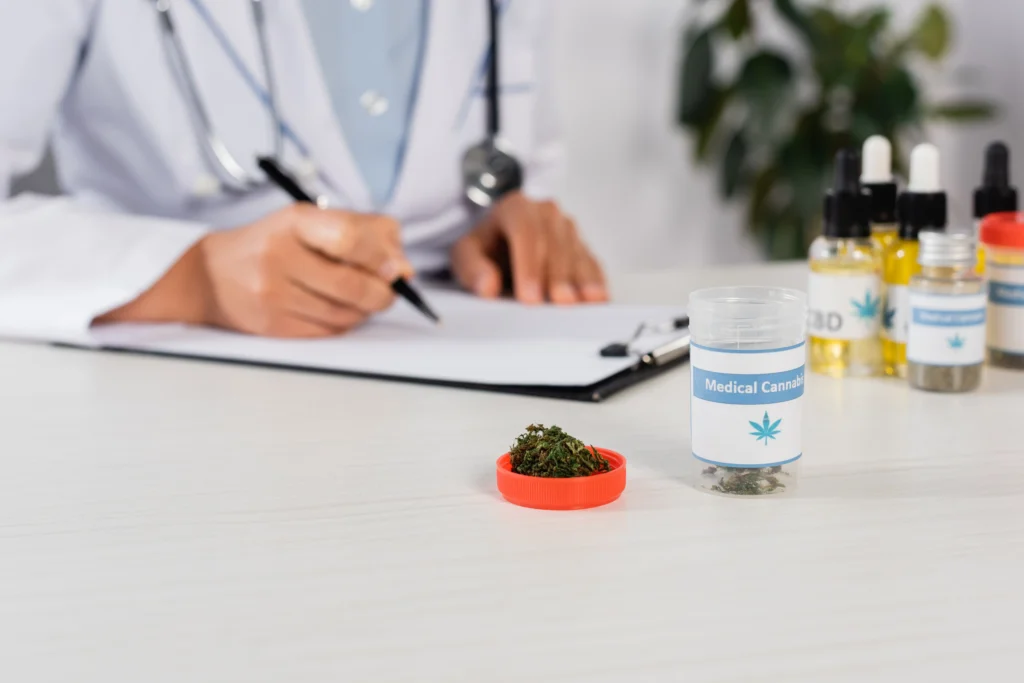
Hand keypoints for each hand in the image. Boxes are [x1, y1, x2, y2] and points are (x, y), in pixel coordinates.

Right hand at [199, 205, 411, 336]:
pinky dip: (343, 324)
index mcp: (295, 221)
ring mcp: (273, 293)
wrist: (211, 275)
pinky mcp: (273, 325)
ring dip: (364, 310)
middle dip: (382, 293)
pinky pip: (327, 332)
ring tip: (361, 299)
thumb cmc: (274, 243)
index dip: (382, 257)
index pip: (349, 238)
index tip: (397, 269)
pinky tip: (336, 310)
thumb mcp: (312, 221)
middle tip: (389, 292)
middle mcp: (280, 256)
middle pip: (351, 285)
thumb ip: (365, 233)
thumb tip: (404, 270)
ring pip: (344, 314)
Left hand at [450, 192, 607, 304]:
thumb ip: (472, 268)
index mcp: (516, 208)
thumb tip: (487, 286)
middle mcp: (546, 213)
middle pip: (555, 243)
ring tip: (584, 301)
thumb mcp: (466, 254)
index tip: (529, 296)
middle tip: (559, 302)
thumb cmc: (486, 247)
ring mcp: (567, 229)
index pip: (526, 232)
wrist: (501, 239)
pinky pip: (591, 262)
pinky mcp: (581, 246)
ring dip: (581, 279)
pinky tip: (598, 296)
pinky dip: (595, 280)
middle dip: (557, 275)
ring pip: (576, 253)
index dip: (529, 266)